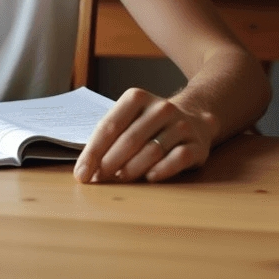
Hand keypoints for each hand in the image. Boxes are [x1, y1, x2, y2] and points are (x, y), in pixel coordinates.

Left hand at [74, 88, 217, 183]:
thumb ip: (110, 138)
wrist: (194, 118)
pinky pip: (178, 159)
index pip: (110, 126)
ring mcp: (180, 125)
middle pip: (129, 139)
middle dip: (109, 163)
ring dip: (132, 169)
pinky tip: (149, 178)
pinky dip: (162, 170)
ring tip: (119, 180)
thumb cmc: (149, 124)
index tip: (81, 173)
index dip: (93, 152)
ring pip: (152, 150)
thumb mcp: (129, 119)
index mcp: (137, 98)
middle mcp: (160, 108)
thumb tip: (86, 169)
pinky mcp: (197, 144)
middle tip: (97, 181)